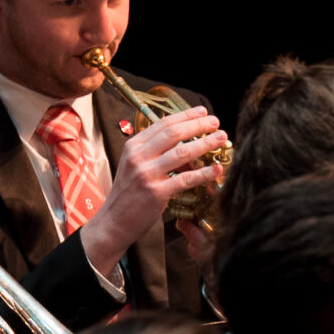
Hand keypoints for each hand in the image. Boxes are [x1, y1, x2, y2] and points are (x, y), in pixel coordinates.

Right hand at [82, 107, 227, 261]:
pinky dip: (204, 173)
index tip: (203, 112)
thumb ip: (153, 152)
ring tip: (221, 139)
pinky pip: (185, 179)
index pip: (162, 123)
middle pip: (174, 133)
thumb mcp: (133, 166)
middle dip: (198, 125)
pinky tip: (216, 169)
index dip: (185, 116)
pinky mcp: (156, 192)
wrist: (113, 222)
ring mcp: (146, 174)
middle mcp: (138, 157)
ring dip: (206, 143)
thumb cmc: (127, 195)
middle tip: (216, 122)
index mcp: (133, 146)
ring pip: (182, 153)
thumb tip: (184, 142)